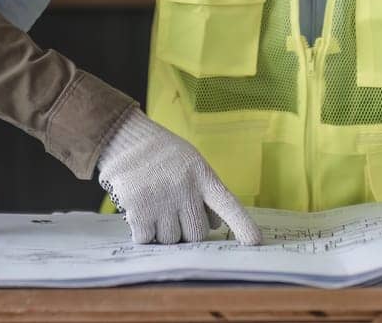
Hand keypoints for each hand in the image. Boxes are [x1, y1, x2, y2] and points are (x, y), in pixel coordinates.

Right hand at [96, 109, 261, 245]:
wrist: (125, 139)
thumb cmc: (163, 154)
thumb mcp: (191, 164)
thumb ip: (205, 192)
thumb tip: (216, 226)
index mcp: (201, 175)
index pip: (227, 203)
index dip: (242, 225)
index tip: (256, 242)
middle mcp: (184, 189)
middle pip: (197, 234)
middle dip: (188, 231)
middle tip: (176, 214)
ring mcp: (161, 200)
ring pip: (172, 240)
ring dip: (164, 232)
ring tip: (156, 209)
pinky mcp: (138, 210)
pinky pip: (147, 239)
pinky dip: (143, 233)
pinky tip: (141, 213)